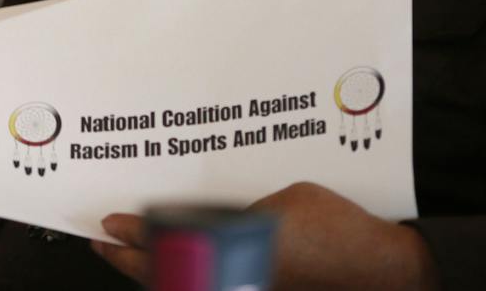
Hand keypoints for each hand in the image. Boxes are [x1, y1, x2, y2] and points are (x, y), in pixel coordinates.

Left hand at [94, 185, 439, 289]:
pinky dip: (186, 279)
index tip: (110, 223)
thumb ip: (242, 209)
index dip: (134, 233)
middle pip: (167, 273)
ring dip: (154, 272)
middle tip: (103, 243)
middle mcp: (237, 278)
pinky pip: (211, 287)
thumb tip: (220, 218)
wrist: (382, 271)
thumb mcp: (283, 202)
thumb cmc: (337, 230)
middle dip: (129, 259)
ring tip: (128, 257)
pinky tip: (177, 270)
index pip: (169, 242)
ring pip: (186, 286)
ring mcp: (248, 288)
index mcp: (238, 249)